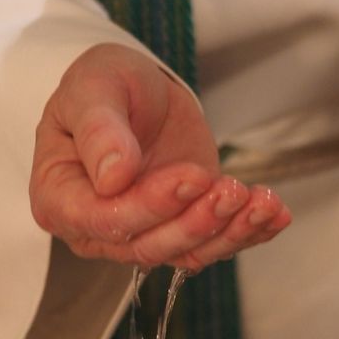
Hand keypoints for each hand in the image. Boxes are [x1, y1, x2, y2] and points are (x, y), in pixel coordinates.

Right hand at [30, 43, 289, 270]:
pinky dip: (249, 232)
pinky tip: (276, 214)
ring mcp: (144, 230)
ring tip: (262, 202)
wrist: (140, 91)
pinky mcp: (184, 225)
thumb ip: (99, 128)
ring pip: (187, 251)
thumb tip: (112, 176)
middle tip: (232, 189)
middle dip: (197, 223)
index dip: (148, 206)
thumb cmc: (106, 86)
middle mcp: (98, 226)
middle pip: (148, 245)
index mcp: (62, 195)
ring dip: (230, 232)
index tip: (191, 178)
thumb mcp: (94, 88)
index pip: (101, 219)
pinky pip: (216, 243)